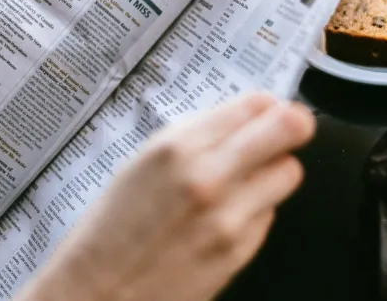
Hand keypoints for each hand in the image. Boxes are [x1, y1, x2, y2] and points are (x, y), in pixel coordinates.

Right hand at [17, 93, 315, 300]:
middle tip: (285, 130)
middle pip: (288, 130)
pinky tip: (226, 216)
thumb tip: (244, 118)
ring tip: (247, 180)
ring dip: (273, 172)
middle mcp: (209, 177)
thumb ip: (194, 139)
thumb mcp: (141, 164)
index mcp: (176, 148)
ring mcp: (230, 217)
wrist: (96, 294)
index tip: (265, 111)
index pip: (254, 105)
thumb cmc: (108, 232)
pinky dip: (256, 210)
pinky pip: (269, 215)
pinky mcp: (240, 251)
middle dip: (290, 127)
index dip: (264, 106)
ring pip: (288, 173)